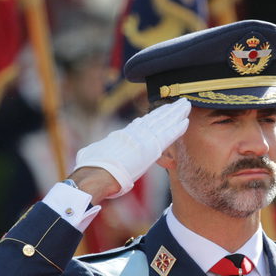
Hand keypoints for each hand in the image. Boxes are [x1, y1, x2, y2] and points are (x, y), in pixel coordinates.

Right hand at [73, 98, 190, 198]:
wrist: (96, 173)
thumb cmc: (90, 167)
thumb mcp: (92, 154)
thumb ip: (98, 152)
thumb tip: (92, 154)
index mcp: (121, 136)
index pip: (140, 124)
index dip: (152, 117)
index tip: (160, 111)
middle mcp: (134, 134)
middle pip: (154, 119)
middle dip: (167, 111)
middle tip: (178, 103)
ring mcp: (143, 140)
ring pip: (164, 123)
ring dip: (176, 114)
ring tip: (186, 105)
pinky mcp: (151, 148)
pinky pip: (168, 136)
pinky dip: (177, 129)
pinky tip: (186, 121)